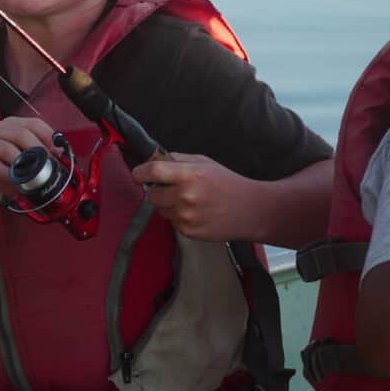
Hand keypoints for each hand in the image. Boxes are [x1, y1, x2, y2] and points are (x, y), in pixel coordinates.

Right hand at [0, 116, 57, 215]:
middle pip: (21, 133)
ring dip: (21, 165)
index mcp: (9, 125)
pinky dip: (5, 173)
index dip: (48, 137)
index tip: (56, 152)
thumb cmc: (2, 177)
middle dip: (37, 152)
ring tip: (30, 177)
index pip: (33, 123)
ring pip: (6, 148)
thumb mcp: (25, 166)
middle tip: (46, 167)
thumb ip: (40, 156)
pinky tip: (12, 180)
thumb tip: (58, 151)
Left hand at [132, 152, 260, 241]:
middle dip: (157, 190)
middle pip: (152, 194)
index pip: (153, 171)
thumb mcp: (204, 162)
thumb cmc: (228, 184)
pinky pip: (171, 222)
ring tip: (189, 200)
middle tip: (171, 187)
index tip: (138, 174)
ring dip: (167, 204)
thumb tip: (152, 158)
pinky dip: (177, 216)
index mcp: (191, 175)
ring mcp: (187, 216)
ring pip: (160, 209)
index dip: (140, 172)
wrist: (251, 210)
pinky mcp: (188, 232)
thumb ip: (176, 160)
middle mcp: (187, 196)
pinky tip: (195, 212)